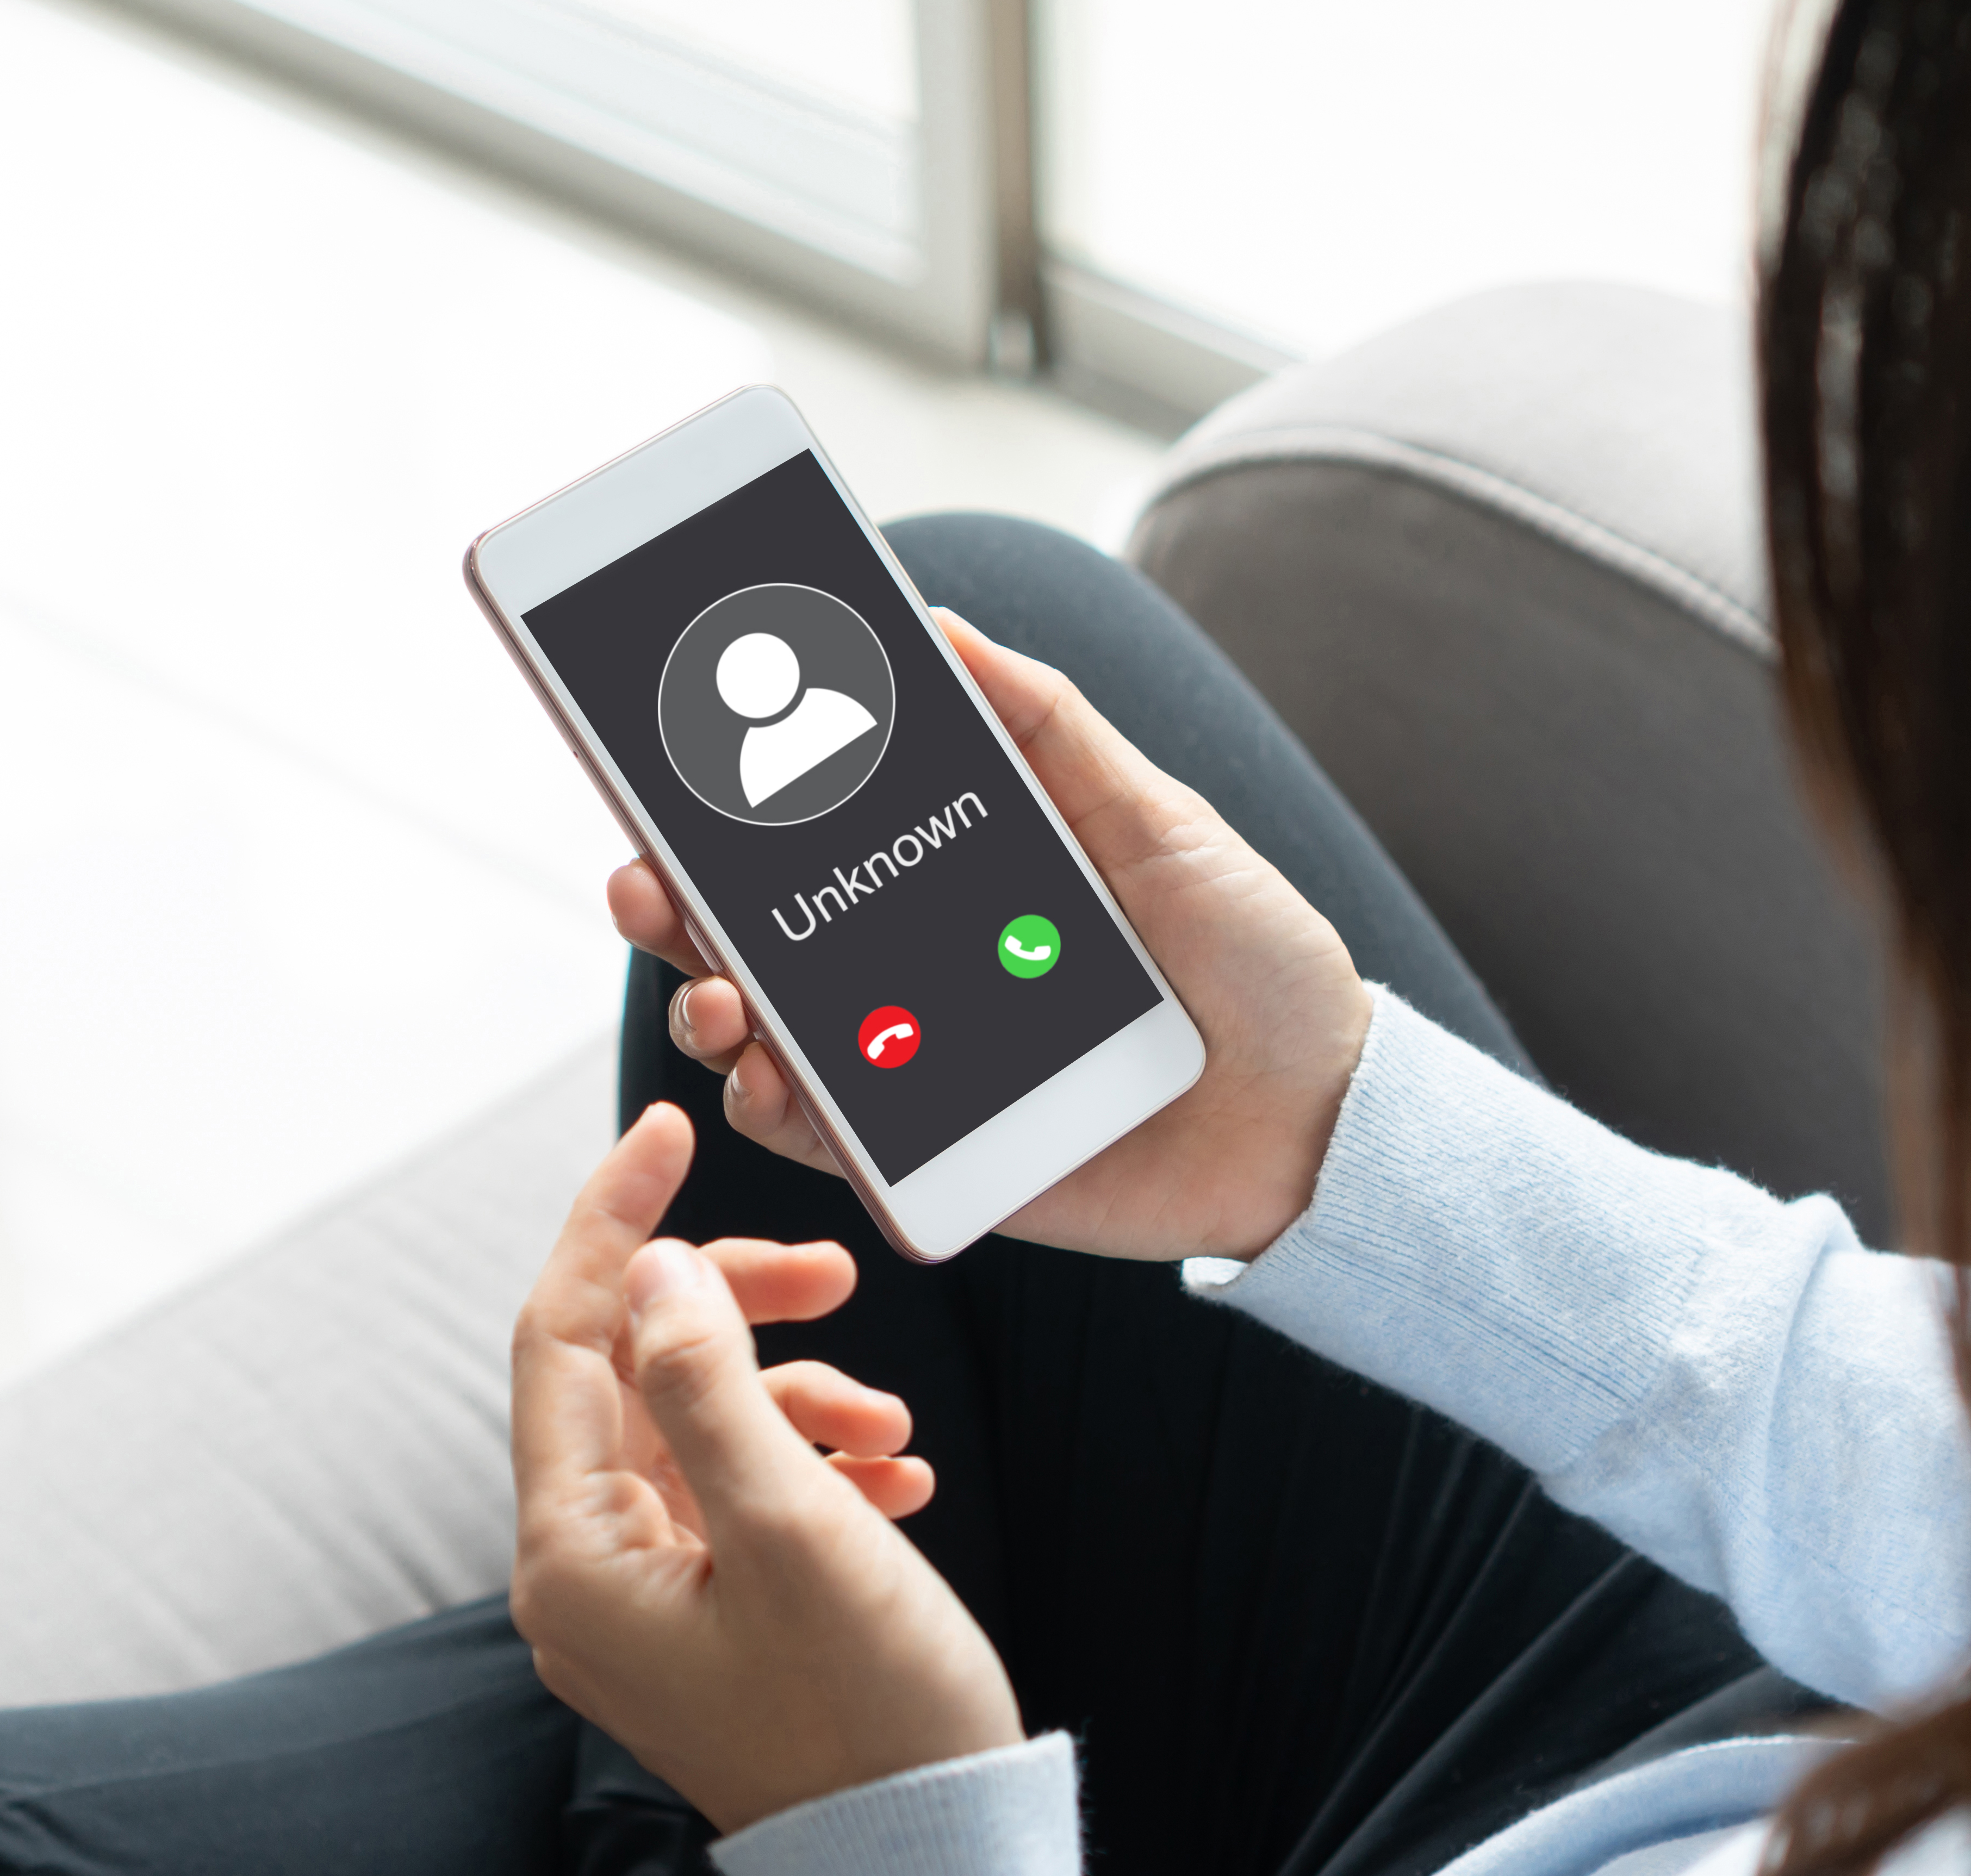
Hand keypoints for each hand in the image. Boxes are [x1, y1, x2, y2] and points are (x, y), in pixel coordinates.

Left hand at [510, 1100, 1022, 1832]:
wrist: (927, 1865)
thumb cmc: (866, 1714)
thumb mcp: (793, 1527)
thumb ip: (710, 1384)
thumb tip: (658, 1269)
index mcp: (573, 1552)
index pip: (559, 1336)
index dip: (610, 1221)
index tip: (669, 1131)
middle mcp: (587, 1574)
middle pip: (634, 1372)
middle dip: (735, 1311)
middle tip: (833, 1273)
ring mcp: (648, 1602)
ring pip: (702, 1429)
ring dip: (797, 1394)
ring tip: (894, 1426)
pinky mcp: (712, 1621)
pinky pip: (742, 1496)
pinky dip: (816, 1463)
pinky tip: (894, 1476)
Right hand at [609, 608, 1372, 1262]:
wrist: (1323, 1114)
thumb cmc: (1258, 962)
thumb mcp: (1161, 820)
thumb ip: (1049, 729)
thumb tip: (942, 625)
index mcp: (957, 877)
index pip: (813, 833)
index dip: (724, 803)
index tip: (663, 761)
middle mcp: (917, 968)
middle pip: (755, 930)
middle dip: (673, 900)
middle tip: (647, 882)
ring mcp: (917, 1065)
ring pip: (762, 1033)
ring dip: (707, 1005)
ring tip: (718, 993)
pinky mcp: (937, 1156)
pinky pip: (824, 1138)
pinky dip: (773, 1109)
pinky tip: (765, 1079)